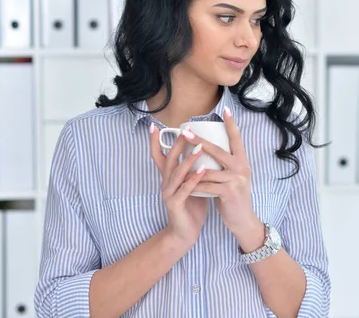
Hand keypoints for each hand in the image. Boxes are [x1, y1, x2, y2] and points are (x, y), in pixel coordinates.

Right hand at [149, 123, 208, 249]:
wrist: (186, 233)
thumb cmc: (192, 206)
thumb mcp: (193, 184)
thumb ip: (194, 169)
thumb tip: (205, 150)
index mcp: (169, 177)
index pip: (160, 156)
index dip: (155, 142)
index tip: (154, 126)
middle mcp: (166, 183)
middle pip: (169, 159)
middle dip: (177, 144)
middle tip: (185, 130)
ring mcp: (168, 193)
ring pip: (177, 173)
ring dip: (188, 159)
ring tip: (200, 147)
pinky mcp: (175, 204)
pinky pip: (185, 189)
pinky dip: (194, 179)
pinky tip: (203, 170)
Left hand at [188, 107, 263, 249]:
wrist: (243, 220)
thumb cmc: (233, 197)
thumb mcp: (232, 177)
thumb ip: (224, 165)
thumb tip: (206, 151)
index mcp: (242, 161)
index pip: (236, 139)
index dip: (231, 124)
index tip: (226, 110)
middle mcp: (241, 167)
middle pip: (218, 150)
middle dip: (199, 141)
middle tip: (184, 132)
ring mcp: (236, 179)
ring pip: (208, 170)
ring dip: (191, 168)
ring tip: (178, 163)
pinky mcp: (228, 192)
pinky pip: (206, 186)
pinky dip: (194, 185)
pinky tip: (185, 184)